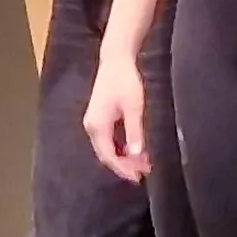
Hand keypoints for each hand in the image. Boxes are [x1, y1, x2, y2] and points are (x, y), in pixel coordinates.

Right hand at [84, 56, 151, 182]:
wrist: (116, 60)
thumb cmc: (125, 81)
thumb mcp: (134, 107)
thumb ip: (134, 132)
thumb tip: (136, 154)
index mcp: (97, 126)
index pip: (108, 156)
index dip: (123, 168)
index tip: (138, 176)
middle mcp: (92, 126)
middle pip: (106, 154)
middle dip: (125, 165)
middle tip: (144, 171)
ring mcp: (94, 122)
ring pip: (108, 148)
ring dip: (124, 157)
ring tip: (143, 162)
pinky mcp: (99, 118)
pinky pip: (108, 139)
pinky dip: (121, 147)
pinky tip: (134, 149)